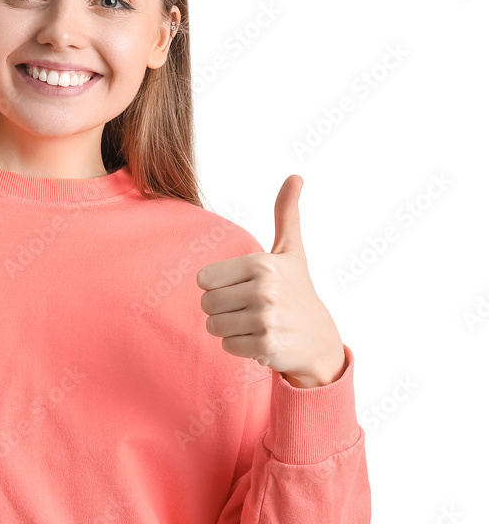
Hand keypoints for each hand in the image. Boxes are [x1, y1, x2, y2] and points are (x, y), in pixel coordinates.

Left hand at [195, 175, 344, 387]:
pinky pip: (227, 346)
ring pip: (214, 326)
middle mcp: (263, 290)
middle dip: (222, 310)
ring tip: (255, 324)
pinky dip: (240, 347)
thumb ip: (286, 214)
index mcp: (261, 264)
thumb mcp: (292, 252)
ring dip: (230, 329)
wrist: (320, 341)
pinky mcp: (266, 346)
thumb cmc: (298, 291)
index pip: (204, 279)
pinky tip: (261, 340)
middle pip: (206, 304)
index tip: (241, 287)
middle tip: (249, 309)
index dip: (218, 286)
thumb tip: (295, 176)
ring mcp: (265, 319)